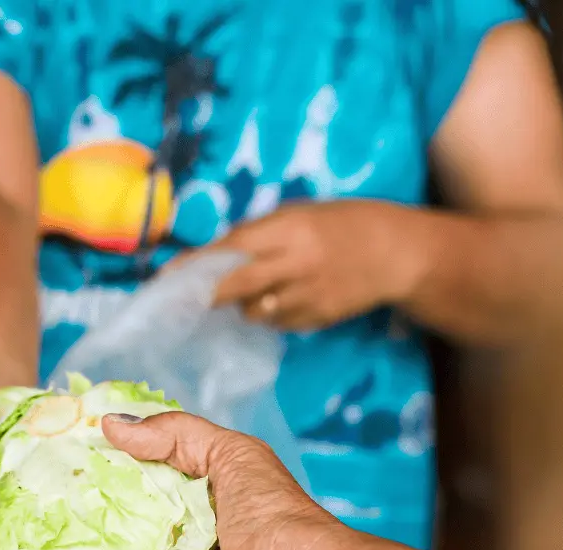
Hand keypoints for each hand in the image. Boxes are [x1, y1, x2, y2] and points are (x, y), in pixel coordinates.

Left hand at [172, 200, 431, 330]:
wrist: (395, 253)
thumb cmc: (341, 224)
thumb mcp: (299, 215)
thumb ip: (259, 235)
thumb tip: (214, 257)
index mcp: (288, 229)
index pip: (229, 250)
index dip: (195, 266)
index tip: (167, 277)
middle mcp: (295, 263)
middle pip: (236, 287)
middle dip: (207, 296)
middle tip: (186, 303)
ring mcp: (307, 295)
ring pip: (255, 311)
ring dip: (244, 305)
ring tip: (261, 290)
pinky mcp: (318, 318)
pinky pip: (279, 322)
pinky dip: (272, 314)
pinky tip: (287, 299)